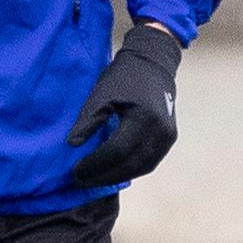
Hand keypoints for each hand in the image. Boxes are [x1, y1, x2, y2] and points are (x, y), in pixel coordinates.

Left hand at [66, 22, 182, 187]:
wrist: (153, 63)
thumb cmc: (123, 76)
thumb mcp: (101, 94)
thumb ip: (88, 120)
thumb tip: (72, 145)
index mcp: (143, 117)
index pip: (117, 151)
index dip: (95, 164)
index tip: (75, 170)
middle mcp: (160, 130)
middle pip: (130, 164)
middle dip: (104, 176)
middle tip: (81, 180)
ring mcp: (168, 136)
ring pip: (141, 167)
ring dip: (117, 176)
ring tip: (94, 179)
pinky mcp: (169, 138)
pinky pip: (149, 162)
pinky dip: (130, 169)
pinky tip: (111, 171)